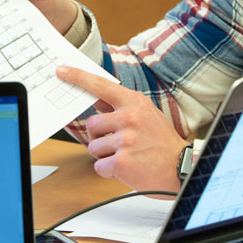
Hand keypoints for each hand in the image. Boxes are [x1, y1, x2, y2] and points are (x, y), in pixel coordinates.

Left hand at [57, 65, 188, 192]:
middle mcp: (130, 118)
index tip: (61, 71)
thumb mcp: (146, 115)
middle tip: (118, 143)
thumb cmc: (162, 143)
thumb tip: (96, 97)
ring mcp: (126, 140)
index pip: (101, 86)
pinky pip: (99, 166)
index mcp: (135, 103)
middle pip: (92, 124)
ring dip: (104, 155)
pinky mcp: (122, 162)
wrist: (181, 168)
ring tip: (126, 156)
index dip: (78, 77)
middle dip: (99, 137)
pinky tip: (126, 168)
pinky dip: (109, 171)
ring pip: (93, 147)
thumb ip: (121, 107)